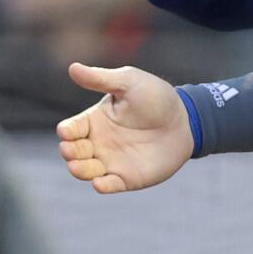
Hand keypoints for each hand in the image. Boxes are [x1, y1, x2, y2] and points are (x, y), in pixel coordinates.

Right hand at [55, 62, 195, 193]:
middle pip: (72, 151)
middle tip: (71, 149)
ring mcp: (111, 161)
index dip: (66, 131)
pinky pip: (109, 185)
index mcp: (94, 120)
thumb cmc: (156, 97)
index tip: (68, 131)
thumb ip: (102, 79)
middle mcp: (98, 142)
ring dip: (79, 170)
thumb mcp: (129, 82)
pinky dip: (102, 186)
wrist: (186, 120)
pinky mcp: (127, 177)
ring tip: (78, 166)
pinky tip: (100, 184)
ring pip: (85, 170)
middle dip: (69, 152)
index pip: (70, 129)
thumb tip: (73, 67)